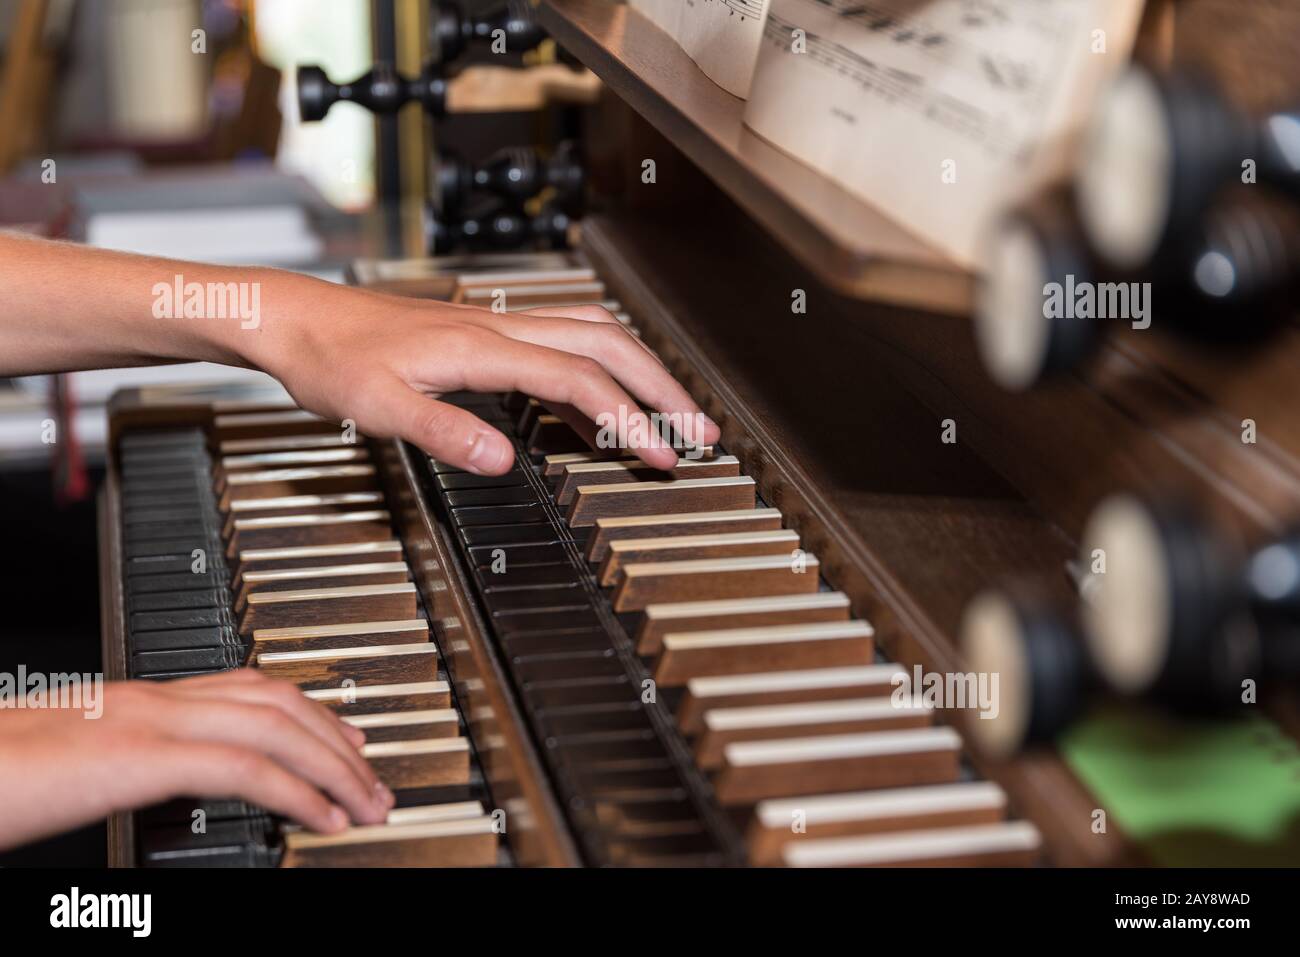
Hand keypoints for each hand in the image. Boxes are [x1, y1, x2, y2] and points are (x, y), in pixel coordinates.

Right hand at [0, 669, 391, 851]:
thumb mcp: (80, 768)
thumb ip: (136, 765)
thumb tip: (173, 784)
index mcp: (140, 699)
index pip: (248, 687)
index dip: (308, 712)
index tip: (343, 741)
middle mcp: (153, 700)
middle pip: (277, 701)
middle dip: (337, 740)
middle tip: (373, 779)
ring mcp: (149, 722)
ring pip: (276, 727)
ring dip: (335, 767)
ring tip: (367, 805)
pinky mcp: (141, 758)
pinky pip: (247, 771)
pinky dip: (300, 793)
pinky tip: (325, 819)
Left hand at [255, 286, 720, 474]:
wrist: (295, 318)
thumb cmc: (331, 358)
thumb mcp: (378, 406)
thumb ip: (445, 431)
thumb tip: (503, 460)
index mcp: (481, 346)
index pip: (578, 378)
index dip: (627, 418)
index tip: (660, 454)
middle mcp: (498, 327)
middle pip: (607, 344)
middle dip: (662, 389)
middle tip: (701, 431)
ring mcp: (495, 327)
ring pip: (592, 335)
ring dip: (640, 372)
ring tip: (674, 414)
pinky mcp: (485, 336)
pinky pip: (562, 345)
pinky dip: (600, 373)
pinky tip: (603, 406)